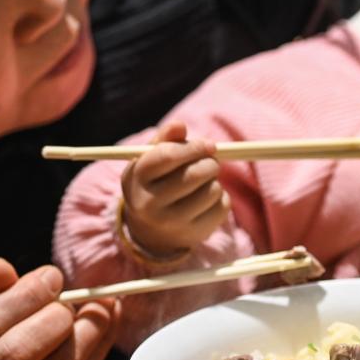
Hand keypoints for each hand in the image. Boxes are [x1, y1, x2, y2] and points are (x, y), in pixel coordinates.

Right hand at [122, 121, 229, 255]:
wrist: (150, 230)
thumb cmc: (154, 183)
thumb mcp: (150, 160)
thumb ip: (164, 139)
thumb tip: (180, 125)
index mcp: (136, 179)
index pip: (169, 156)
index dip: (194, 147)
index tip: (209, 145)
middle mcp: (150, 204)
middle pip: (195, 174)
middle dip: (209, 162)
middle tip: (209, 162)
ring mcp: (172, 223)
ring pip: (213, 189)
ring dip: (214, 180)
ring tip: (203, 183)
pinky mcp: (194, 234)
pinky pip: (223, 206)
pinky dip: (220, 198)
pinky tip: (206, 200)